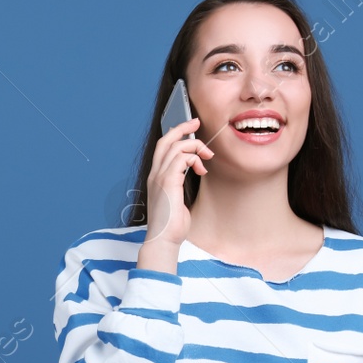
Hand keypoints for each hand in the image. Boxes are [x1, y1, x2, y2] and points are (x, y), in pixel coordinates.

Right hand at [143, 116, 212, 247]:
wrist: (163, 240)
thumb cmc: (171, 225)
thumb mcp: (176, 200)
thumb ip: (180, 184)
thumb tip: (192, 174)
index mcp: (156, 177)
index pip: (162, 147)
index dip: (175, 134)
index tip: (190, 128)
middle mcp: (155, 174)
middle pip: (165, 140)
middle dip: (182, 127)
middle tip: (197, 122)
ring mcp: (159, 178)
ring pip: (176, 146)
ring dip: (195, 147)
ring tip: (207, 157)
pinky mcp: (168, 183)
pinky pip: (181, 159)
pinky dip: (194, 159)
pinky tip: (201, 170)